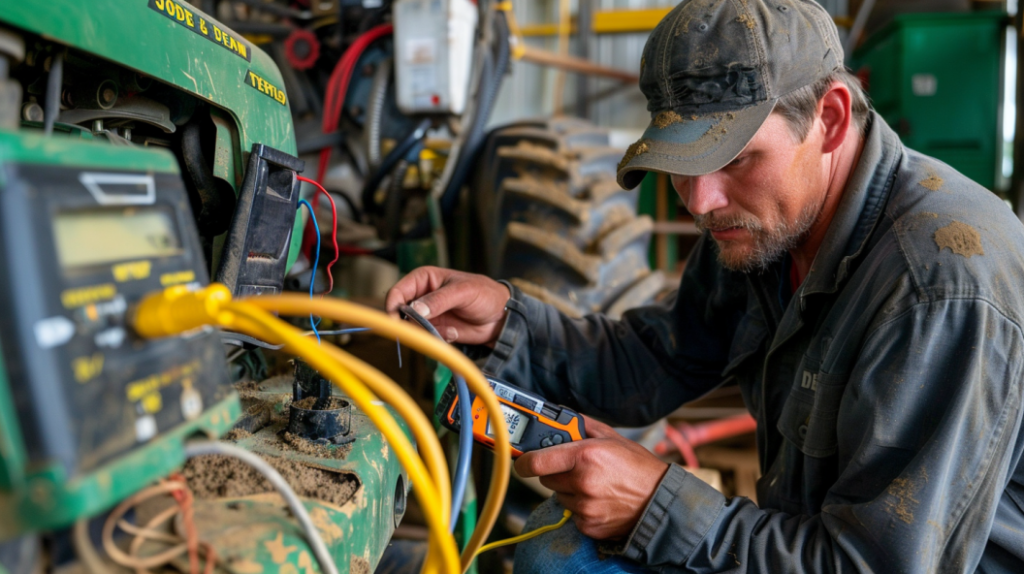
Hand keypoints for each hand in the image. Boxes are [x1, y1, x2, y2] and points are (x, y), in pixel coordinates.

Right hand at [384, 266, 511, 345]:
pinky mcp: (435, 330)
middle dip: (409, 324)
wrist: (500, 316)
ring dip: (427, 333)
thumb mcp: (463, 292)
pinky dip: (438, 339)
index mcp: (424, 279)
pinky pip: (426, 338)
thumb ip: (439, 300)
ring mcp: (427, 315)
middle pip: (399, 312)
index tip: (396, 320)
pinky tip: (454, 333)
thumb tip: (415, 309)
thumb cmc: (484, 294)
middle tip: (425, 329)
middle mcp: (421, 297)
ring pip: (412, 328)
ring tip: (449, 330)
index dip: (393, 305)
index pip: (398, 291)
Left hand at [514, 416, 669, 539]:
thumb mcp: (612, 438)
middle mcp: (582, 482)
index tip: (522, 461)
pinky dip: (581, 508)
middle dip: (556, 472)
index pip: (536, 462)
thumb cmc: (638, 467)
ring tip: (594, 485)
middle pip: (546, 479)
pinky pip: (572, 513)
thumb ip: (583, 426)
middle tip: (576, 469)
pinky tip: (599, 500)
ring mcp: (585, 506)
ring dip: (569, 490)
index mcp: (585, 456)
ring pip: (559, 496)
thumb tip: (561, 417)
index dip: (525, 461)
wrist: (660, 500)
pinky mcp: (588, 525)